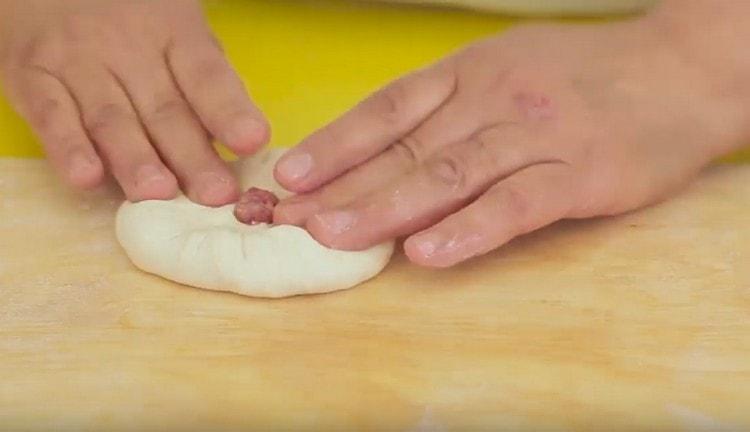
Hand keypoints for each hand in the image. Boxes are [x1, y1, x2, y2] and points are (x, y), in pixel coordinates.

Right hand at [0, 0, 268, 204]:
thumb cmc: (130, 14)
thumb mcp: (176, 30)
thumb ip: (202, 79)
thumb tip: (235, 141)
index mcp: (175, 34)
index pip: (206, 76)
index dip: (228, 111)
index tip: (252, 142)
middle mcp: (128, 49)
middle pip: (165, 109)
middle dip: (192, 156)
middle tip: (215, 194)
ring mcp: (78, 63)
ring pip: (112, 119)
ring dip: (136, 159)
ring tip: (158, 193)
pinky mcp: (32, 77)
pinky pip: (51, 115)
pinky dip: (68, 148)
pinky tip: (87, 177)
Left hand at [273, 17, 748, 266]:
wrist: (678, 71)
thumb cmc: (580, 76)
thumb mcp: (504, 69)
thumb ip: (447, 110)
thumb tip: (381, 157)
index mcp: (468, 72)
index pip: (386, 112)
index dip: (334, 145)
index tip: (290, 179)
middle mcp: (493, 99)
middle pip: (404, 149)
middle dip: (342, 189)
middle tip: (290, 223)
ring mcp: (536, 135)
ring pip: (449, 175)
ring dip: (386, 209)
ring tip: (335, 239)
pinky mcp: (581, 173)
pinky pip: (516, 204)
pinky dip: (469, 230)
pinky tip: (428, 253)